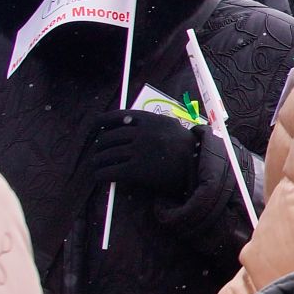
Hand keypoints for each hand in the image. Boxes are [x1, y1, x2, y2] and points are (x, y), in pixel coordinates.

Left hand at [85, 110, 201, 195]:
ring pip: (107, 154)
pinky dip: (101, 174)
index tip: (94, 126)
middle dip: (99, 145)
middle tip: (97, 151)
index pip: (118, 116)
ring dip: (97, 160)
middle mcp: (143, 133)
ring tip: (95, 164)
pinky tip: (99, 176)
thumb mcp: (172, 127)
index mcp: (151, 120)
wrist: (200, 168)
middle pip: (110, 137)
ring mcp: (140, 151)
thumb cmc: (187, 148)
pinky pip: (111, 171)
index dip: (101, 122)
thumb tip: (125, 123)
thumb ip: (151, 123)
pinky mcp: (137, 170)